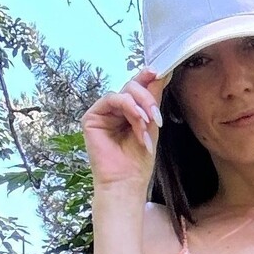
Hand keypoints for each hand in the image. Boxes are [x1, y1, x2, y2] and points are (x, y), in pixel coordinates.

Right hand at [81, 66, 165, 192]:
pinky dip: (128, 107)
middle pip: (132, 87)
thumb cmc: (138, 162)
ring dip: (140, 107)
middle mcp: (115, 110)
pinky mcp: (91, 117)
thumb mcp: (152, 126)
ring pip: (124, 92)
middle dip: (147, 98)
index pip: (138, 89)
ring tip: (147, 124)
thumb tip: (162, 73)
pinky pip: (111, 99)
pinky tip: (138, 121)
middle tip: (156, 114)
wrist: (126, 183)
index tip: (161, 71)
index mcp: (128, 112)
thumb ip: (153, 99)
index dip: (148, 78)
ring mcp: (103, 113)